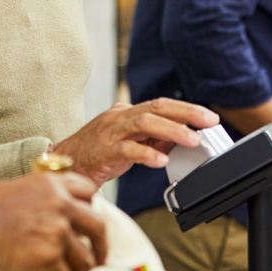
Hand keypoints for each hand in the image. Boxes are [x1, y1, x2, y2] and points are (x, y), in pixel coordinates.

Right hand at [0, 172, 107, 270]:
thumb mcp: (15, 188)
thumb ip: (39, 196)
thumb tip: (44, 208)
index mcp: (52, 184)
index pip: (87, 190)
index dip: (90, 205)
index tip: (88, 217)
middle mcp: (61, 205)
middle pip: (97, 224)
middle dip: (101, 242)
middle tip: (100, 254)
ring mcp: (59, 231)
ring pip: (85, 255)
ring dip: (84, 266)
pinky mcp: (52, 256)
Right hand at [49, 98, 218, 184]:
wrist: (62, 165)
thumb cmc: (94, 154)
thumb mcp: (127, 143)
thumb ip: (151, 138)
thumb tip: (180, 137)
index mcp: (125, 113)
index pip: (161, 105)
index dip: (187, 109)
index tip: (209, 117)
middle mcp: (118, 117)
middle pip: (156, 108)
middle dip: (186, 113)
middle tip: (209, 121)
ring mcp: (109, 132)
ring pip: (143, 123)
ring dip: (172, 130)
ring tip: (192, 140)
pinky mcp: (101, 151)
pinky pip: (127, 149)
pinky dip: (146, 153)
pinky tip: (161, 159)